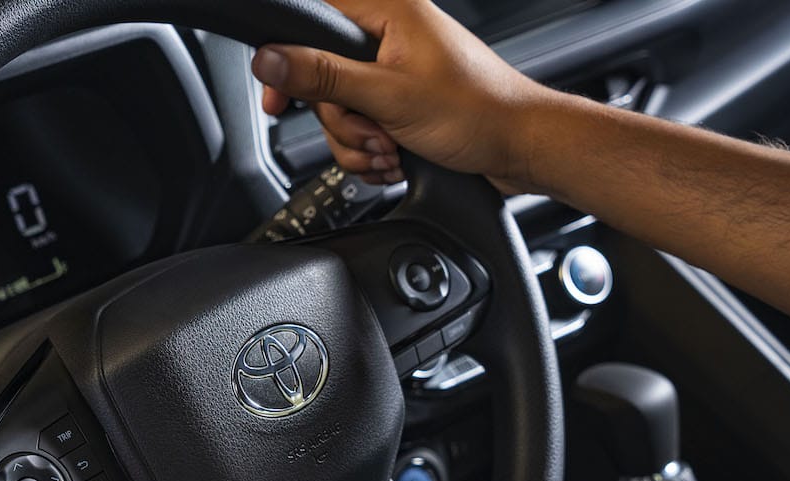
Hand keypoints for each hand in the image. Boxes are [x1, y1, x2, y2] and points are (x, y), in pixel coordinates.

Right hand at [250, 0, 558, 189]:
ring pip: (339, 110)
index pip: (313, 17)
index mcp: (388, 9)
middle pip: (321, 76)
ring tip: (392, 148)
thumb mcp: (390, 96)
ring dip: (358, 142)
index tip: (281, 97)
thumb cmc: (479, 111)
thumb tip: (270, 59)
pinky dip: (371, 152)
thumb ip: (324, 76)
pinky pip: (359, 129)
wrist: (518, 148)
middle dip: (342, 119)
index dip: (289, 57)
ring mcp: (393, 71)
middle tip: (374, 131)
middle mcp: (388, 34)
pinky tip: (396, 157)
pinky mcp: (398, 103)